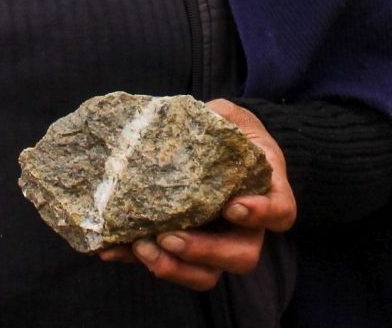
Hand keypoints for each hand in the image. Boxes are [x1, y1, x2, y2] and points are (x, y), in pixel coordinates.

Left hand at [99, 98, 296, 290]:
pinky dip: (137, 260)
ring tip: (141, 248)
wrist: (209, 146)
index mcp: (265, 190)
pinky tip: (111, 250)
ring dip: (174, 267)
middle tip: (170, 236)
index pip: (280, 212)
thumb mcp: (228, 116)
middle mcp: (246, 227)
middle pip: (242, 256)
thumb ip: (218, 117)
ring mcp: (217, 244)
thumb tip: (195, 116)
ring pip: (207, 275)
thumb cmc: (226, 132)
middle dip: (204, 252)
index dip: (262, 215)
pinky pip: (167, 265)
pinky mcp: (184, 250)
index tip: (233, 207)